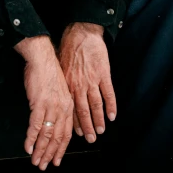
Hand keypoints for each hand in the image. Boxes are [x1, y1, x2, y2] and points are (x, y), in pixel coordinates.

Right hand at [14, 35, 73, 169]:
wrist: (42, 57)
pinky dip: (31, 138)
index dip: (61, 148)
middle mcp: (62, 108)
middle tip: (44, 166)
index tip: (56, 160)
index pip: (66, 133)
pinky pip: (35, 125)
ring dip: (40, 150)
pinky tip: (28, 147)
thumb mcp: (59, 90)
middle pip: (57, 137)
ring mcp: (51, 106)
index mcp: (68, 106)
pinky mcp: (39, 103)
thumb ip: (58, 106)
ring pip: (46, 134)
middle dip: (50, 154)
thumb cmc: (48, 71)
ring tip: (35, 161)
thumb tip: (52, 121)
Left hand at [57, 22, 116, 142]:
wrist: (81, 33)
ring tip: (101, 130)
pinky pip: (108, 93)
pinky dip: (111, 106)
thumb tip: (60, 94)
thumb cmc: (69, 47)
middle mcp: (79, 85)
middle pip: (83, 111)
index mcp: (67, 84)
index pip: (70, 108)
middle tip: (90, 139)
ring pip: (96, 105)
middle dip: (87, 127)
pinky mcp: (103, 74)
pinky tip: (112, 115)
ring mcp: (92, 80)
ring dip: (99, 119)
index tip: (76, 134)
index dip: (74, 123)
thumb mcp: (60, 66)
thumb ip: (62, 81)